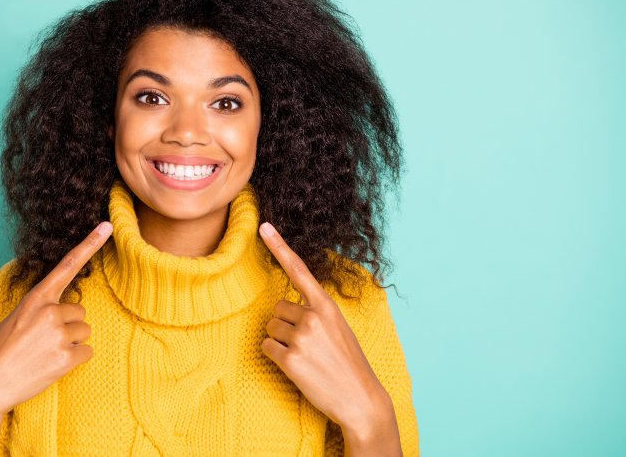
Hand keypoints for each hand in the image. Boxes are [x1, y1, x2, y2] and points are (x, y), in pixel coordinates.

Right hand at [0, 221, 112, 425]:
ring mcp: (58, 334)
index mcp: (35, 298)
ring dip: (70, 343)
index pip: (67, 265)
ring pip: (84, 331)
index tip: (107, 226)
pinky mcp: (65, 357)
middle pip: (80, 312)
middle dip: (67, 325)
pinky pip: (86, 351)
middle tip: (42, 341)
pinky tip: (52, 365)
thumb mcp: (15, 319)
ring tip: (43, 354)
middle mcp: (49, 311)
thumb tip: (65, 309)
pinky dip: (74, 360)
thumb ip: (40, 308)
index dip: (89, 244)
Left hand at [258, 222, 395, 437]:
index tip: (264, 226)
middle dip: (285, 324)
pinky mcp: (291, 360)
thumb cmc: (348, 363)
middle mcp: (314, 317)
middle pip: (277, 308)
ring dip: (281, 341)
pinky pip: (267, 348)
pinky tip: (296, 368)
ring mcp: (302, 338)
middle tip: (307, 344)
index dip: (279, 247)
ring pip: (271, 328)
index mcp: (327, 306)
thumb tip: (286, 307)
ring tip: (305, 357)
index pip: (299, 270)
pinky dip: (276, 357)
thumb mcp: (339, 329)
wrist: (361, 400)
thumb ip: (317, 313)